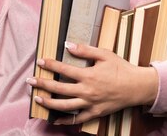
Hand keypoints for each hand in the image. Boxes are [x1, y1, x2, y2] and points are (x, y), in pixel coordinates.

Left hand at [27, 42, 158, 124]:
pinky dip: (66, 120)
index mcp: (88, 75)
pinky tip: (55, 119)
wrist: (137, 86)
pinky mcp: (95, 113)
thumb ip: (85, 50)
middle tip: (30, 81)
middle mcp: (87, 91)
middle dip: (42, 84)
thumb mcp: (104, 54)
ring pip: (65, 106)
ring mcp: (90, 103)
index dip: (50, 65)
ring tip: (37, 98)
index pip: (64, 69)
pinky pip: (78, 119)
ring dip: (49, 102)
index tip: (40, 61)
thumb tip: (68, 45)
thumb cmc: (121, 68)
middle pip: (59, 89)